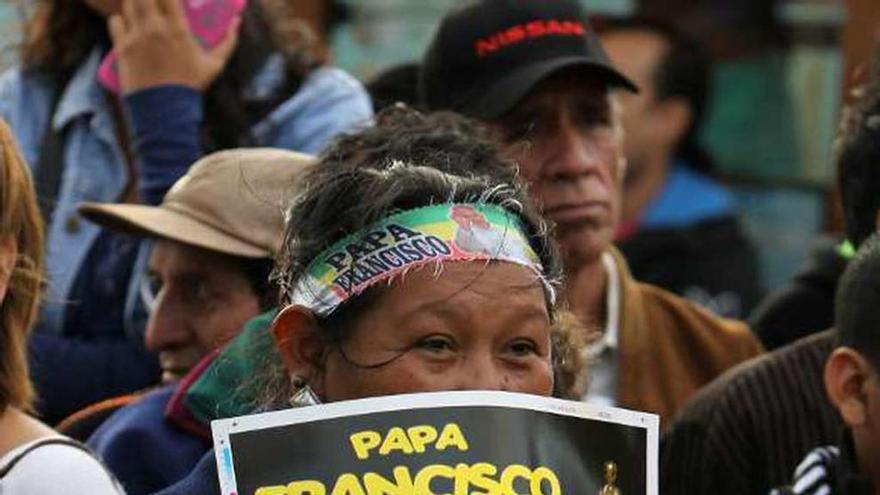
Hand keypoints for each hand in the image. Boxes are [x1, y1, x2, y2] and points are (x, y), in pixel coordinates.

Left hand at [108, 0, 240, 92]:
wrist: (164, 109)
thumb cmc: (191, 86)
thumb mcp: (214, 65)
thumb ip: (227, 42)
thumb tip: (236, 22)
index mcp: (178, 29)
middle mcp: (155, 28)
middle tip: (154, 1)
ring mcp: (136, 36)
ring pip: (129, 4)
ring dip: (135, 4)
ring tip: (143, 10)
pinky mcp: (122, 47)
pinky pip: (115, 22)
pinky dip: (121, 20)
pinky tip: (128, 26)